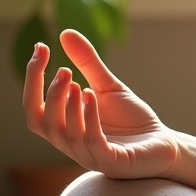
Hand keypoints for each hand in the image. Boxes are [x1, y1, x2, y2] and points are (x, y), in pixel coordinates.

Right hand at [23, 29, 180, 179]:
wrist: (162, 142)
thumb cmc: (130, 119)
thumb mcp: (107, 86)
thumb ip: (86, 63)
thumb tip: (65, 33)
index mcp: (64, 127)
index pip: (34, 108)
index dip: (33, 79)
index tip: (41, 47)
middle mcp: (71, 145)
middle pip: (42, 123)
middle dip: (49, 94)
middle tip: (64, 70)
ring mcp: (90, 156)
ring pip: (66, 135)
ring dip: (68, 106)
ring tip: (76, 82)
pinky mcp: (113, 162)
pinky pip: (93, 143)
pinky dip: (89, 119)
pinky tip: (92, 96)